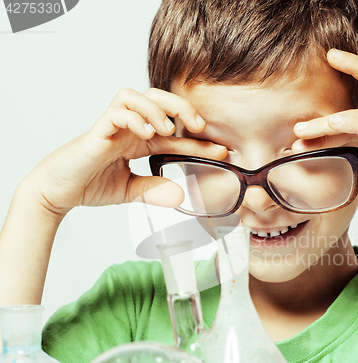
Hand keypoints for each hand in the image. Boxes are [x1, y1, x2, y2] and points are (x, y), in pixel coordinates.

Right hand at [23, 88, 227, 216]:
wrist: (58, 191)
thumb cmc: (90, 185)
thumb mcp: (131, 191)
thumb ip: (154, 191)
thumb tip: (182, 196)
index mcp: (140, 141)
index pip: (175, 134)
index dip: (199, 142)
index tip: (223, 151)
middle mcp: (129, 128)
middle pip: (159, 100)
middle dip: (184, 108)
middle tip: (201, 127)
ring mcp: (113, 126)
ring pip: (137, 96)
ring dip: (157, 108)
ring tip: (169, 129)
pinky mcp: (97, 131)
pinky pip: (116, 112)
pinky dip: (134, 118)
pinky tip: (146, 133)